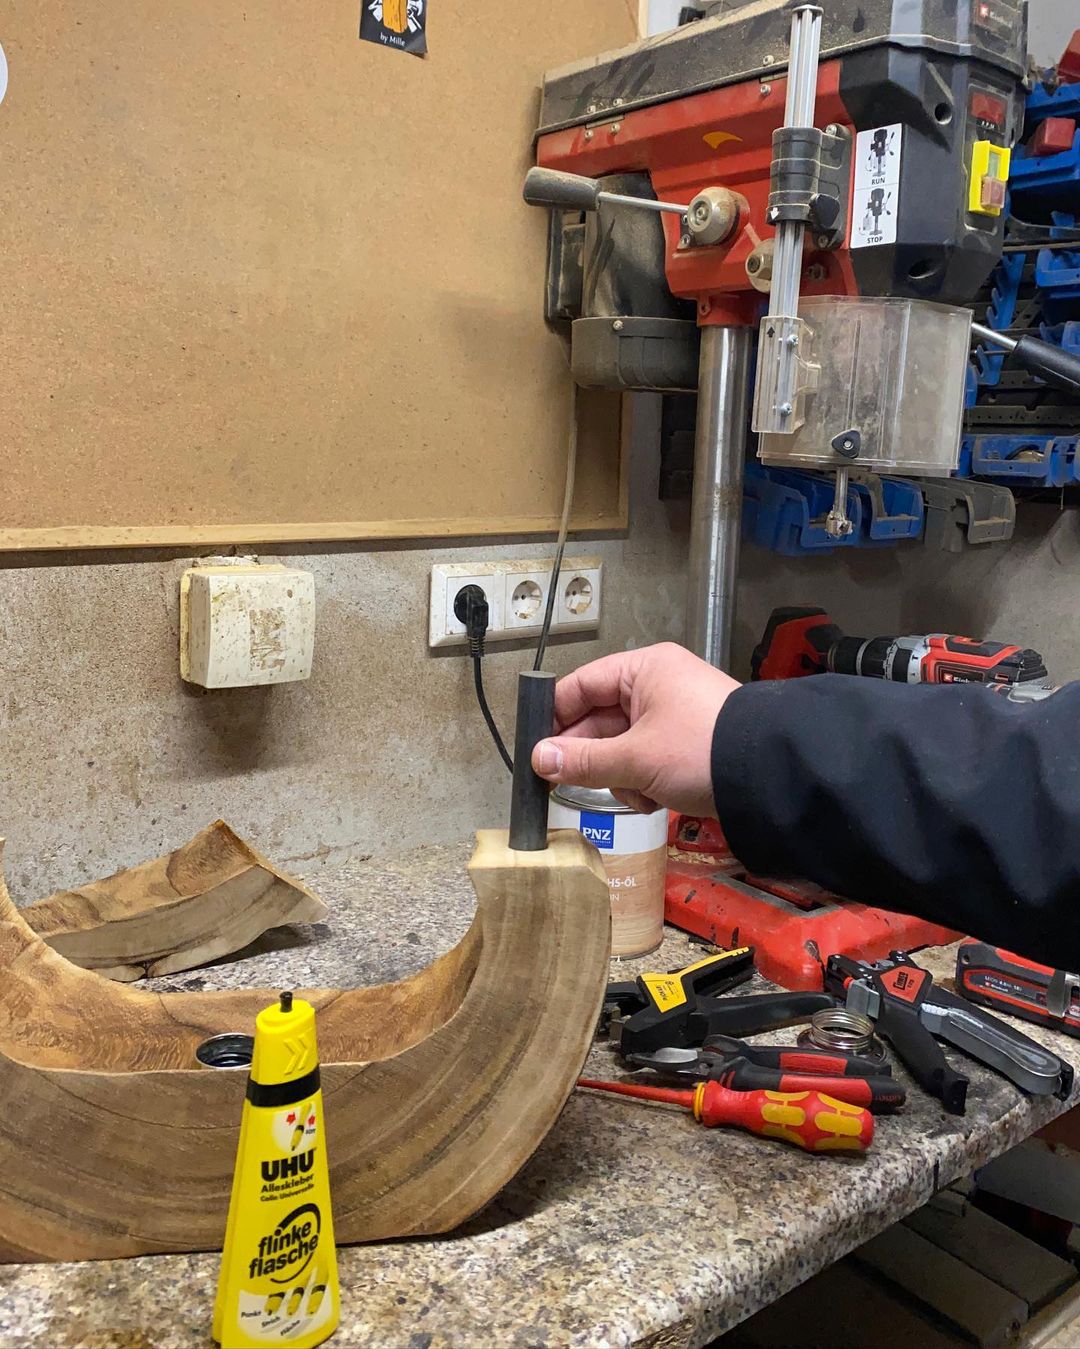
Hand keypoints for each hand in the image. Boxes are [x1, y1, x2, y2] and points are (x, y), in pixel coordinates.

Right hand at [531, 643, 740, 816]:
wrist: (771, 775)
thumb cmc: (700, 750)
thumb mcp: (635, 758)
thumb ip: (581, 760)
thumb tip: (537, 760)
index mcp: (644, 669)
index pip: (581, 685)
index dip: (555, 718)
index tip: (534, 750)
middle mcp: (657, 685)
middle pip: (600, 720)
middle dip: (591, 757)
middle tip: (565, 784)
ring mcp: (673, 716)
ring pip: (621, 746)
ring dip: (620, 776)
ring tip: (636, 793)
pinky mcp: (686, 744)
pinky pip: (645, 760)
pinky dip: (643, 783)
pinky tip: (653, 800)